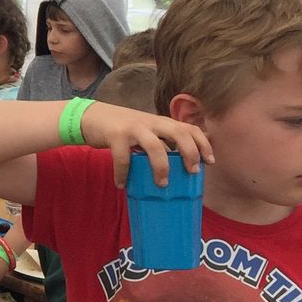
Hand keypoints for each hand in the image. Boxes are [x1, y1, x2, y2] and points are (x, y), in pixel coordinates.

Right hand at [80, 103, 213, 189]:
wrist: (91, 116)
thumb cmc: (121, 128)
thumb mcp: (145, 130)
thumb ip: (160, 140)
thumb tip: (177, 164)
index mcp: (161, 122)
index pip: (189, 128)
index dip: (203, 144)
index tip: (210, 161)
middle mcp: (151, 122)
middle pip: (179, 133)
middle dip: (190, 153)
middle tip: (192, 172)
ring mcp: (133, 127)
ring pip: (155, 146)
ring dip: (161, 167)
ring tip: (162, 184)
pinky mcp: (116, 135)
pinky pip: (123, 158)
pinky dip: (123, 174)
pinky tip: (122, 184)